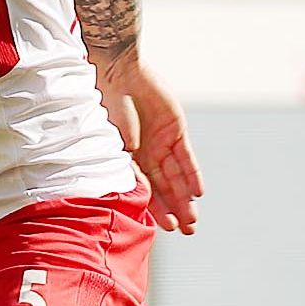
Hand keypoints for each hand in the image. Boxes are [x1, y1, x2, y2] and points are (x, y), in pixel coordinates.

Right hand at [96, 53, 202, 232]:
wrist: (118, 75)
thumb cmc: (107, 108)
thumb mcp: (112, 142)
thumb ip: (126, 163)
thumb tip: (138, 190)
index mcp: (126, 159)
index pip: (144, 190)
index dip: (156, 210)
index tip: (167, 229)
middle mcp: (145, 154)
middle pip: (164, 188)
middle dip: (175, 210)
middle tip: (187, 230)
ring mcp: (161, 142)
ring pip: (176, 177)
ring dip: (185, 198)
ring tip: (193, 218)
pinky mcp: (175, 130)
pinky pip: (186, 157)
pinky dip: (191, 174)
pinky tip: (198, 193)